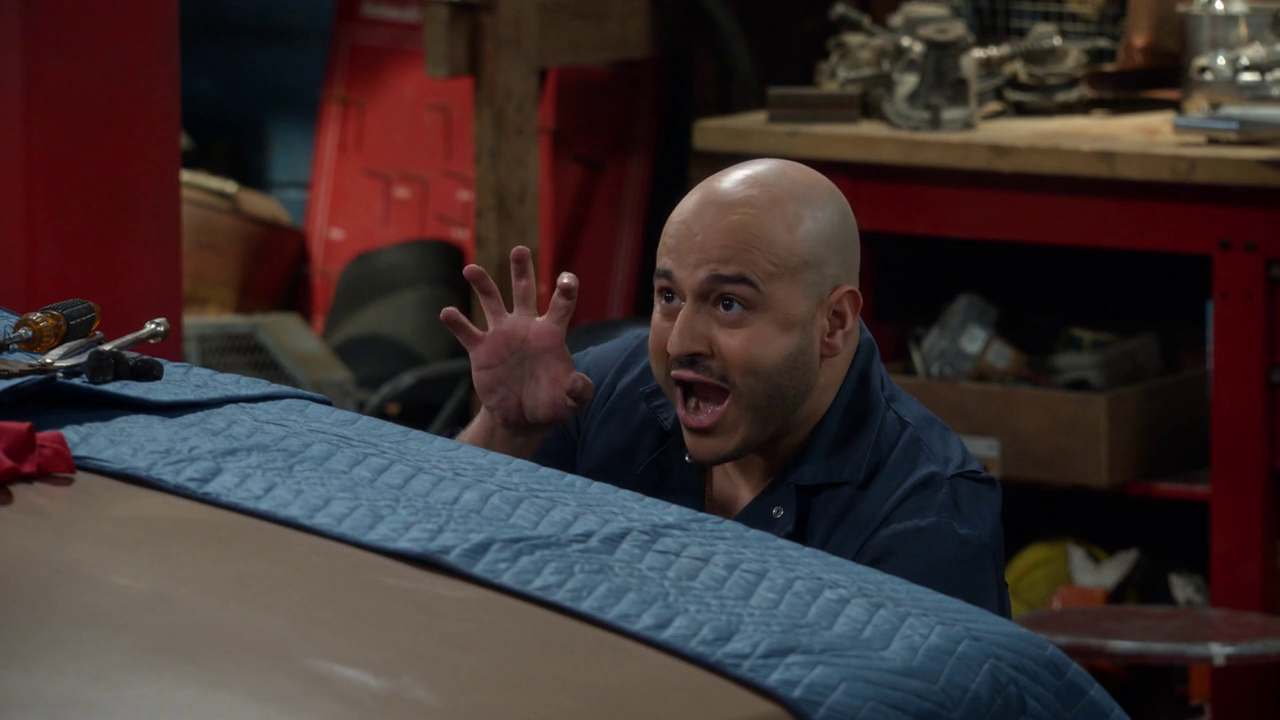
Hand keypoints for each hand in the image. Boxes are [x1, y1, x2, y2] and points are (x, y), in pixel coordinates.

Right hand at [440, 246, 593, 433]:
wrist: (521, 418)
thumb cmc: (551, 404)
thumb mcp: (570, 401)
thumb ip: (578, 391)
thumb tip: (576, 383)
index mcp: (551, 333)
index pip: (560, 304)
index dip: (565, 290)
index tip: (567, 279)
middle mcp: (525, 327)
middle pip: (524, 290)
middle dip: (522, 270)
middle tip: (520, 249)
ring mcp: (502, 335)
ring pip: (491, 302)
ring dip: (482, 284)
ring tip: (471, 269)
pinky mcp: (481, 350)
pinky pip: (467, 332)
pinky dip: (457, 322)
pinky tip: (448, 313)